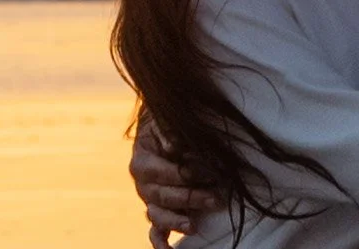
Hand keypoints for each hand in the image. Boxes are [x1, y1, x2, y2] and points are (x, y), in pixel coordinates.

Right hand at [130, 119, 220, 238]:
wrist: (159, 131)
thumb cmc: (165, 125)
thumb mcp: (163, 122)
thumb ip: (168, 132)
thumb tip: (174, 147)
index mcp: (142, 162)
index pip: (164, 172)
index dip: (186, 174)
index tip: (209, 173)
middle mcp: (143, 184)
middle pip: (164, 196)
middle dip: (191, 198)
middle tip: (216, 199)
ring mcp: (149, 201)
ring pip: (159, 216)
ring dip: (177, 221)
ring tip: (194, 225)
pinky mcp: (157, 212)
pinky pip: (155, 232)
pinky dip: (161, 243)